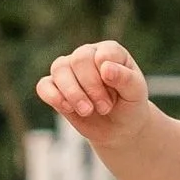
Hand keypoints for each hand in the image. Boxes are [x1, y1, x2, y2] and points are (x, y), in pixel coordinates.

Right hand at [35, 40, 149, 147]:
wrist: (119, 128)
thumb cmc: (129, 105)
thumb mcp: (136, 93)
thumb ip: (125, 78)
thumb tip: (105, 67)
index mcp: (108, 51)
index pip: (100, 54)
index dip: (106, 76)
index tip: (118, 94)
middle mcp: (86, 55)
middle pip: (78, 59)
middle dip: (91, 87)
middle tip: (105, 107)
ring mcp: (69, 70)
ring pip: (59, 69)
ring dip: (73, 93)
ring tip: (88, 111)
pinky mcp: (55, 88)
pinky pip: (44, 86)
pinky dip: (53, 97)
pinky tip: (68, 109)